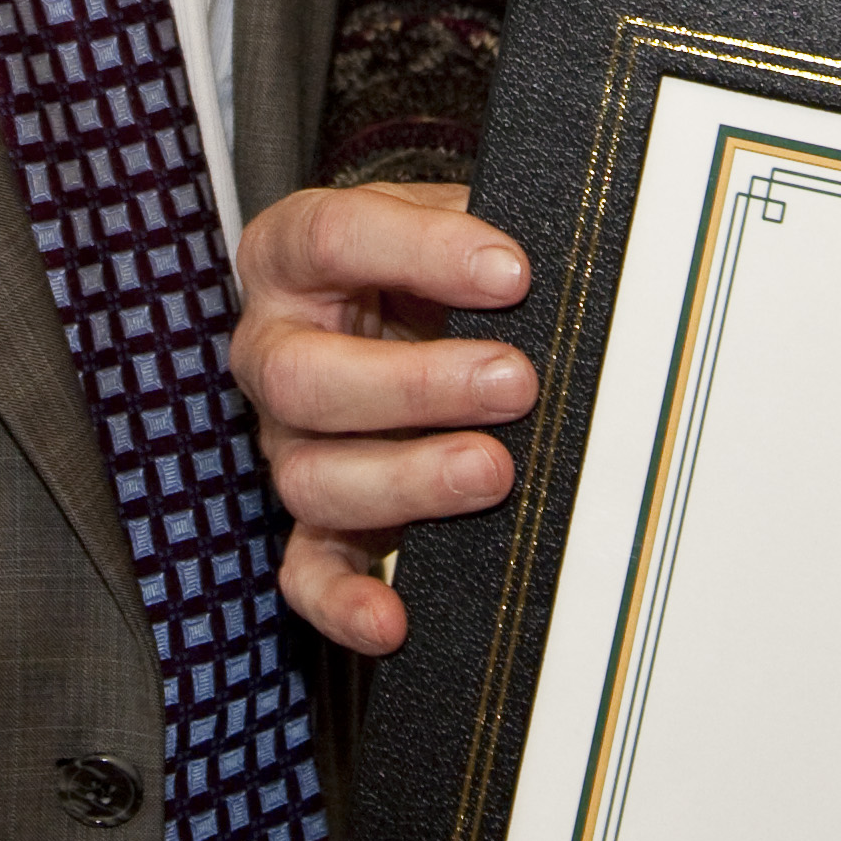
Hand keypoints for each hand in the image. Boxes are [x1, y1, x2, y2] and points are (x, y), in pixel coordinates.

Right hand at [229, 181, 535, 652]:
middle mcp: (274, 351)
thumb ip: (481, 230)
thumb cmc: (421, 270)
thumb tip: (566, 256)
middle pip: (302, 376)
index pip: (331, 240)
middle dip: (416, 384)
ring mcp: (289, 442)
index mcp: (292, 257)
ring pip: (311, 477)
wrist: (397, 314)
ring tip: (495, 471)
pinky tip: (394, 618)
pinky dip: (345, 602)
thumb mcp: (445, 222)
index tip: (510, 273)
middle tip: (513, 381)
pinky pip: (307, 571)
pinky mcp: (313, 520)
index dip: (419, 252)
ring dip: (408, 479)